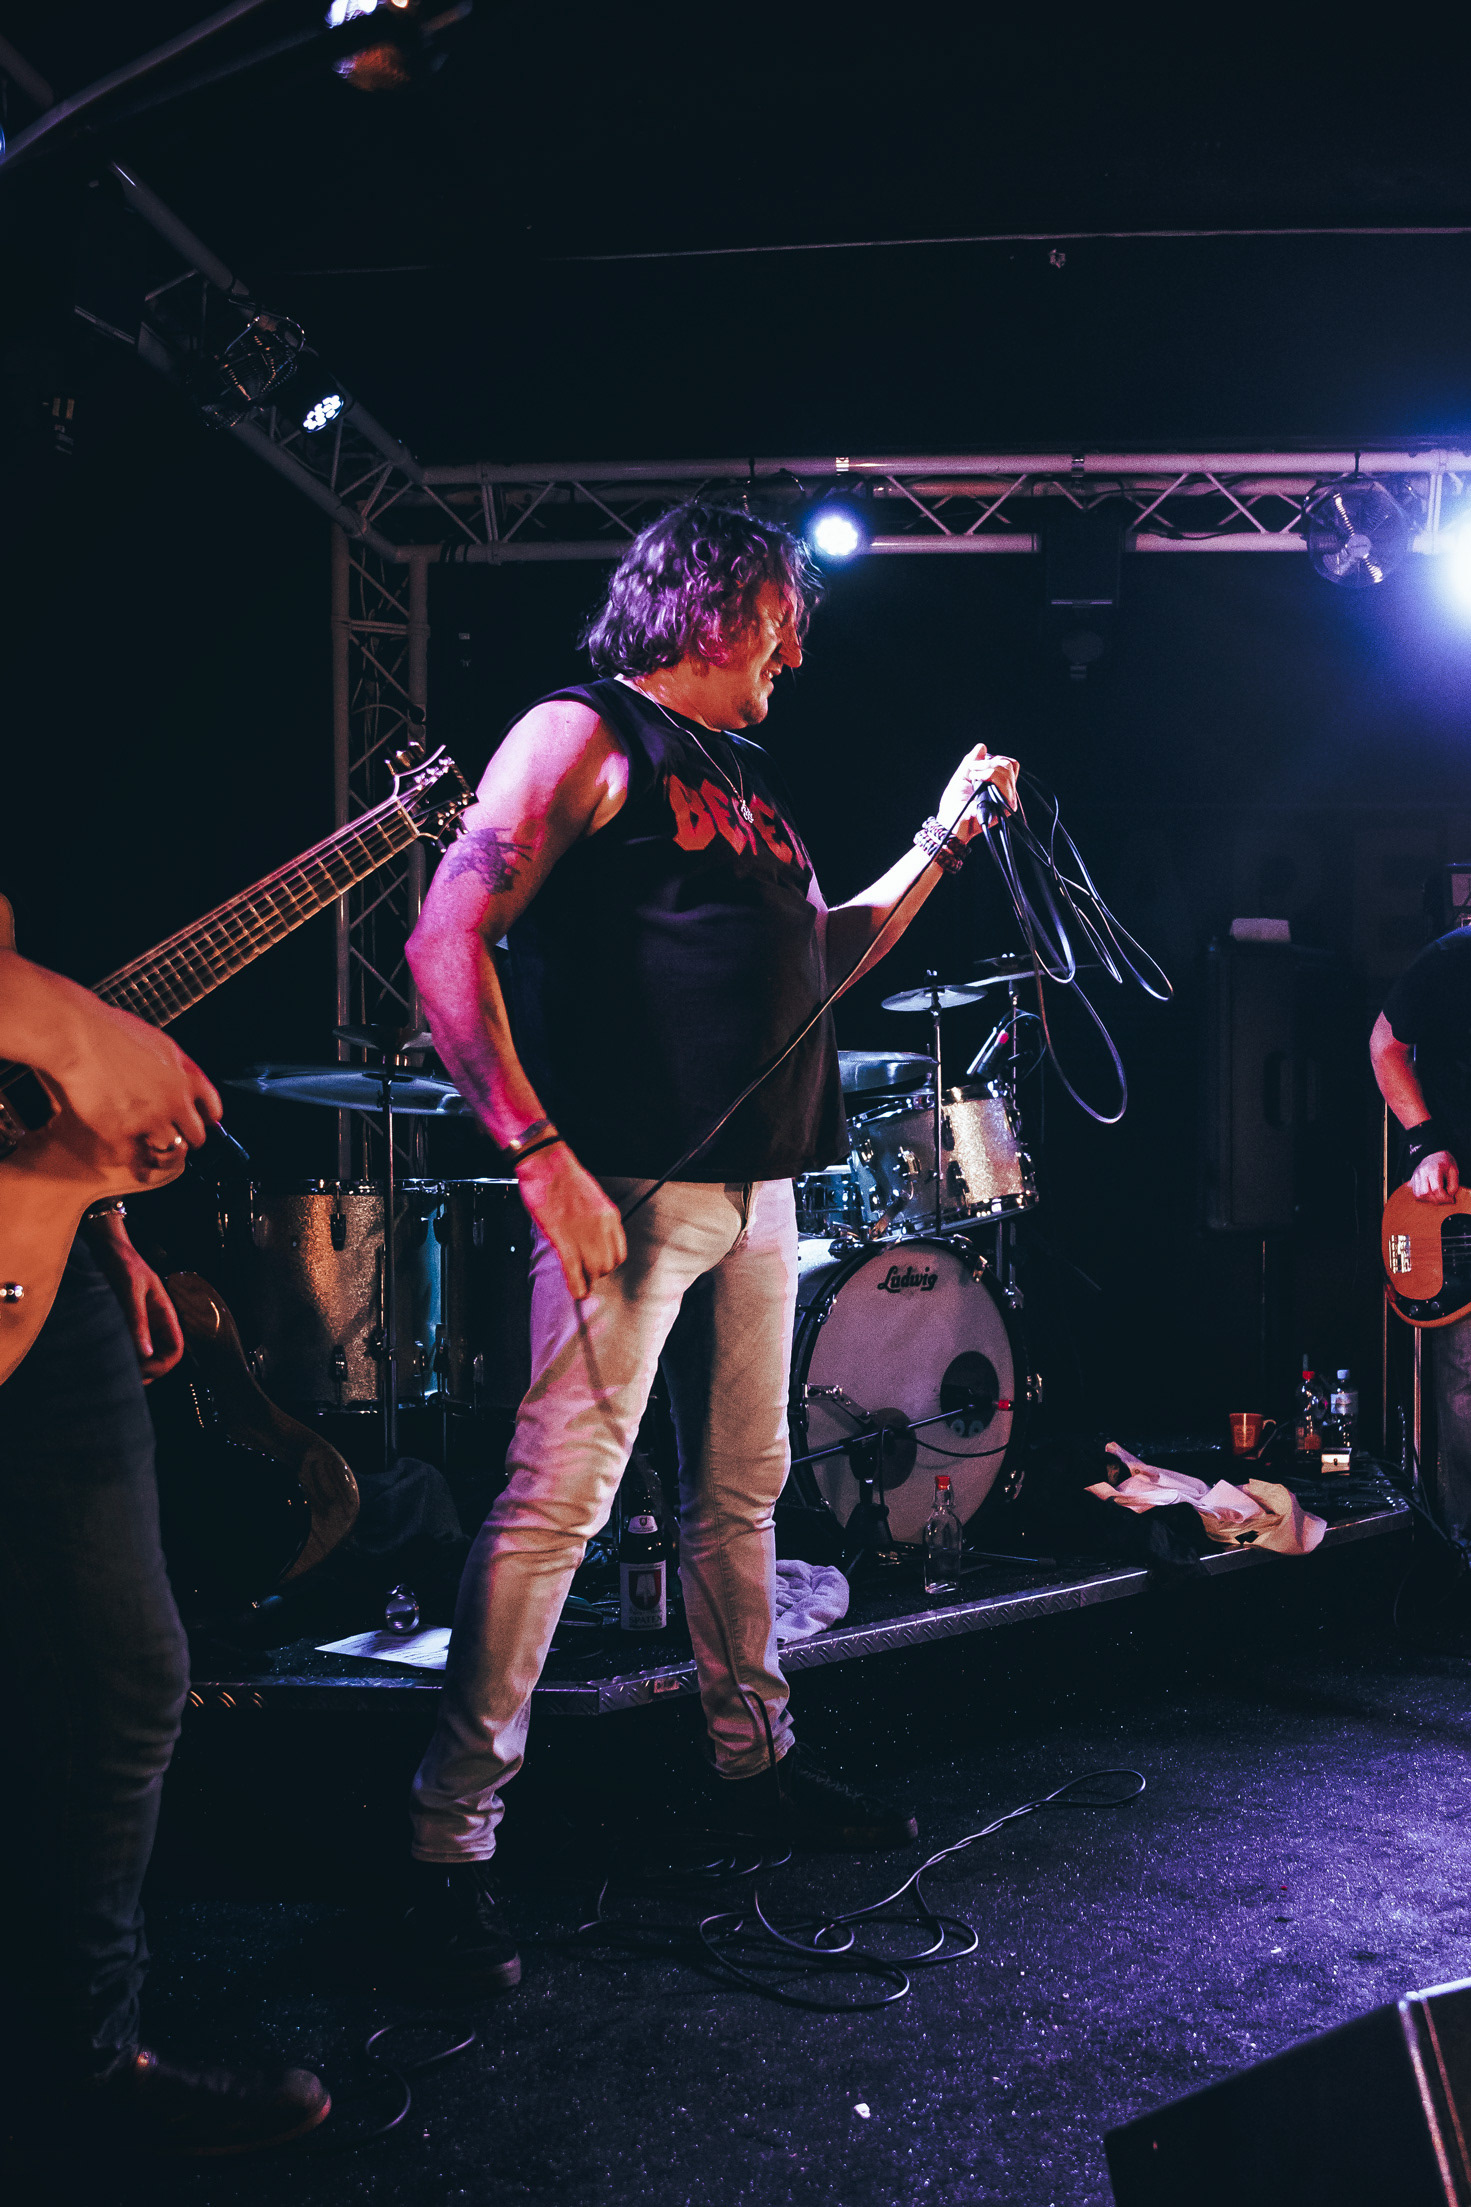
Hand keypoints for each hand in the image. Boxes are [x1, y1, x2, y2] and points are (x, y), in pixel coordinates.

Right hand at [50, 996, 220, 1175]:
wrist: (78, 1039)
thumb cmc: (114, 1033)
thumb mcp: (162, 1041)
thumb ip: (180, 1064)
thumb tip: (190, 1078)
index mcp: (185, 1078)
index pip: (212, 1109)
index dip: (207, 1119)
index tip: (204, 1124)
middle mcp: (173, 1102)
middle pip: (196, 1136)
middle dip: (190, 1139)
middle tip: (181, 1139)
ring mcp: (148, 1120)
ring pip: (170, 1150)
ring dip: (165, 1152)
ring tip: (158, 1150)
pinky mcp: (121, 1133)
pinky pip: (137, 1161)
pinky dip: (140, 1170)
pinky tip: (141, 1172)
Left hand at [86, 1222, 185, 1380]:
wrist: (105, 1244)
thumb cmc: (121, 1261)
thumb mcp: (130, 1289)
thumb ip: (138, 1321)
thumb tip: (145, 1354)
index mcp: (165, 1312)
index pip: (175, 1349)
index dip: (161, 1365)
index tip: (140, 1370)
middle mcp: (156, 1320)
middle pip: (161, 1357)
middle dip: (147, 1370)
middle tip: (124, 1377)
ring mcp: (141, 1322)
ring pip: (146, 1354)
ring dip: (135, 1365)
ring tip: (116, 1369)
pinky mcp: (125, 1321)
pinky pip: (131, 1345)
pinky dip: (124, 1355)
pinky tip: (109, 1357)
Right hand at [515, 1143, 627, 1299]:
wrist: (547, 1164)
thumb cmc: (564, 1177)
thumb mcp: (591, 1199)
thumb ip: (594, 1221)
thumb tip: (590, 1239)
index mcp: (610, 1216)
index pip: (619, 1252)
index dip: (608, 1264)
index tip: (598, 1266)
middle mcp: (601, 1227)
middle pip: (607, 1264)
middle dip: (596, 1273)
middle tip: (586, 1274)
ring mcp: (583, 1233)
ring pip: (593, 1270)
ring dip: (586, 1279)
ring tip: (579, 1282)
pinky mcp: (563, 1238)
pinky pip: (574, 1270)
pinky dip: (576, 1285)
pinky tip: (576, 1291)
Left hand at [938, 744, 1019, 841]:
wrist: (951, 819)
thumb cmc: (954, 803)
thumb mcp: (961, 775)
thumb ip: (972, 760)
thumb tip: (982, 746)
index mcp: (997, 784)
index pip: (1009, 765)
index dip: (995, 760)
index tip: (977, 765)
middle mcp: (1004, 792)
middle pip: (1010, 765)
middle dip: (990, 762)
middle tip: (973, 769)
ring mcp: (1006, 799)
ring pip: (1008, 772)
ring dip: (987, 768)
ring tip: (973, 776)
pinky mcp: (1005, 807)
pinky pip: (1005, 784)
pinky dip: (989, 776)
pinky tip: (977, 780)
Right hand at [1412, 1151, 1460, 1202]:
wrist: (1434, 1154)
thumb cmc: (1445, 1162)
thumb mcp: (1454, 1170)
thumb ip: (1454, 1184)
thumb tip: (1449, 1196)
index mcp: (1433, 1169)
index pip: (1436, 1189)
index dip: (1444, 1197)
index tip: (1451, 1199)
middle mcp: (1422, 1172)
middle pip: (1426, 1193)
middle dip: (1437, 1200)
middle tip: (1445, 1199)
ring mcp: (1416, 1176)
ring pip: (1419, 1194)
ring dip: (1429, 1199)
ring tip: (1438, 1197)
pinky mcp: (1413, 1179)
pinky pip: (1415, 1193)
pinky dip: (1423, 1197)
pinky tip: (1431, 1195)